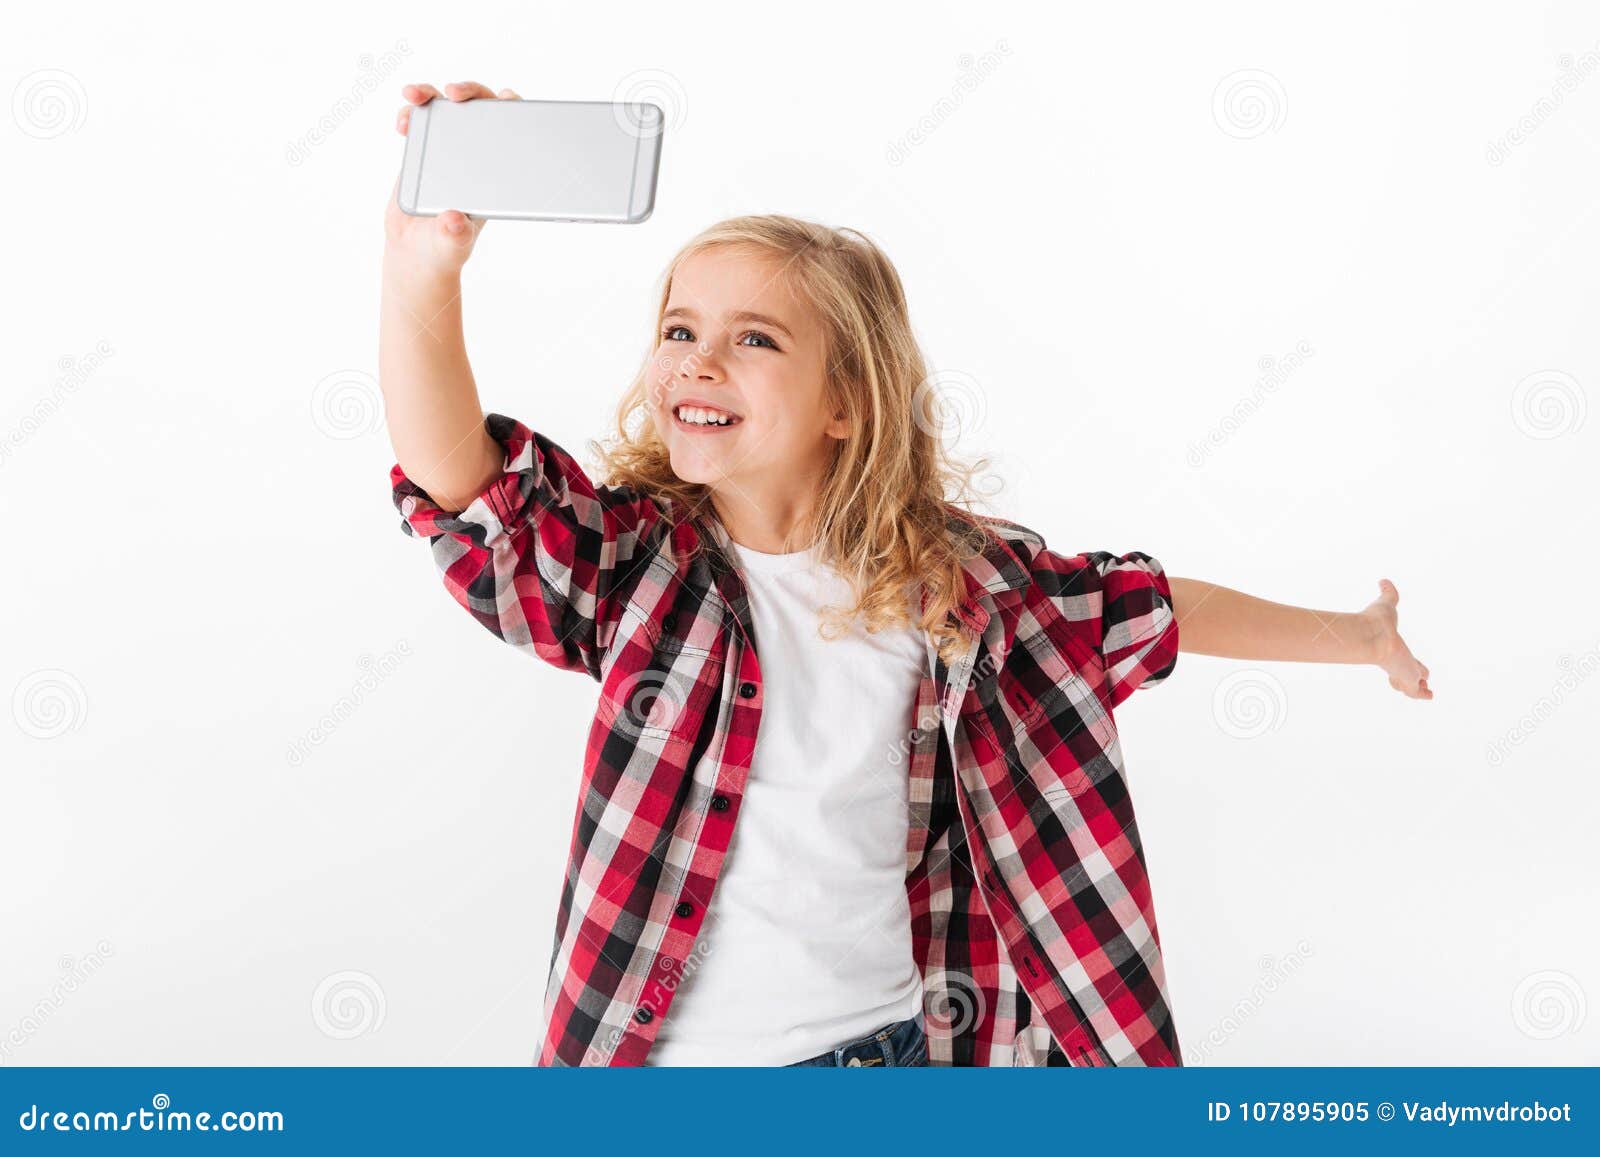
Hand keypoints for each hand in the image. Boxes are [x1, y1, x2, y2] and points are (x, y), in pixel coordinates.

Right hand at [383, 81, 520, 274]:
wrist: (415, 251)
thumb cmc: (444, 248)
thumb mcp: (453, 245)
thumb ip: (455, 234)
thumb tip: (454, 219)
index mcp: (495, 172)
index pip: (513, 132)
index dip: (512, 110)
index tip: (504, 98)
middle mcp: (475, 154)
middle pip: (479, 109)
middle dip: (469, 91)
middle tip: (453, 93)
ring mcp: (448, 148)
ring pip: (444, 108)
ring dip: (430, 94)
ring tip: (413, 96)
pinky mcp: (423, 149)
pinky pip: (418, 121)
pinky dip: (410, 113)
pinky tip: (403, 122)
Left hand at [1360, 578, 1431, 698]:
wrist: (1371, 635)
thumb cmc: (1376, 622)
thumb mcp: (1386, 605)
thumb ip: (1387, 594)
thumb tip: (1383, 580)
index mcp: (1392, 648)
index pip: (1402, 657)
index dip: (1407, 659)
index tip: (1409, 662)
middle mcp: (1396, 661)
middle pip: (1406, 673)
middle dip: (1412, 676)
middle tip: (1420, 681)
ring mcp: (1401, 672)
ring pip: (1410, 685)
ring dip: (1417, 687)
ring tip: (1426, 692)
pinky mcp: (1407, 679)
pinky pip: (1415, 692)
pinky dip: (1421, 694)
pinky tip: (1428, 695)